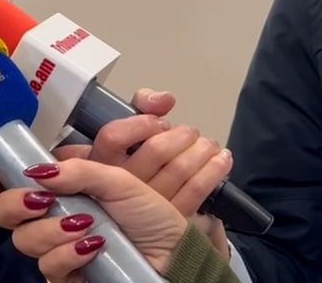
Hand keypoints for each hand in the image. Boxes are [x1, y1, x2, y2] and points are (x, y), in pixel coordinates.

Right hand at [0, 159, 197, 280]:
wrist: (175, 255)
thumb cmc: (151, 215)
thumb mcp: (119, 180)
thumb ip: (78, 170)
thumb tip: (39, 172)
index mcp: (58, 189)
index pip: (10, 183)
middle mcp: (50, 217)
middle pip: (4, 213)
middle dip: (16, 204)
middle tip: (42, 200)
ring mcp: (56, 247)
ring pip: (23, 240)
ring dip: (50, 231)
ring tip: (85, 225)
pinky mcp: (65, 274)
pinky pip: (47, 266)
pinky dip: (67, 254)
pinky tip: (93, 246)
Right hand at [52, 88, 230, 252]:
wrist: (140, 222)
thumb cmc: (130, 171)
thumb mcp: (126, 134)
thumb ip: (140, 106)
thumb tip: (163, 99)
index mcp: (100, 162)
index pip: (112, 136)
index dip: (140, 124)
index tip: (156, 122)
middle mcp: (119, 184)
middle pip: (155, 151)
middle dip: (180, 135)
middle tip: (188, 133)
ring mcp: (146, 204)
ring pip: (180, 168)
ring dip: (202, 150)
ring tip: (209, 145)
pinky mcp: (171, 219)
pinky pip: (197, 191)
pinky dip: (215, 170)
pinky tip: (221, 161)